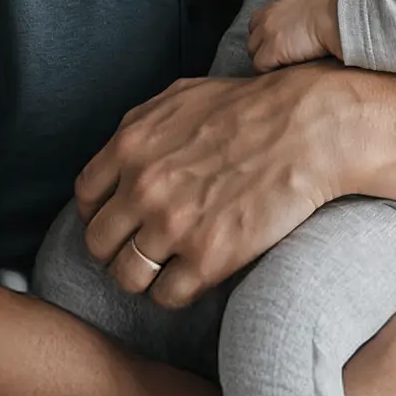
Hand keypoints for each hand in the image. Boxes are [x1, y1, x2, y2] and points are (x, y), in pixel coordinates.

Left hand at [74, 66, 337, 307]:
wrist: (310, 129)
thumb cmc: (251, 108)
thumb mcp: (180, 98)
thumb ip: (140, 128)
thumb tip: (120, 155)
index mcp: (130, 146)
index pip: (86, 199)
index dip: (102, 214)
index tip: (122, 220)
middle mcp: (143, 188)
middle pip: (98, 244)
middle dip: (117, 249)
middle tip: (143, 249)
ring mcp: (172, 226)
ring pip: (126, 277)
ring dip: (143, 277)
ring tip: (166, 269)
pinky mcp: (207, 258)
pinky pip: (166, 297)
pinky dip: (176, 292)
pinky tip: (195, 276)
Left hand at [247, 0, 341, 71]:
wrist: (335, 19)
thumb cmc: (332, 15)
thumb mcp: (308, 8)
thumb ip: (297, 17)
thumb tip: (301, 29)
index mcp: (276, 8)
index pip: (256, 24)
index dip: (263, 38)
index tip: (273, 47)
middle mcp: (266, 19)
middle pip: (252, 40)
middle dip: (262, 51)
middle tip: (277, 62)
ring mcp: (266, 35)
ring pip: (253, 54)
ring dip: (265, 63)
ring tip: (280, 70)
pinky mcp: (270, 51)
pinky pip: (260, 67)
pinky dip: (269, 72)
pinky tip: (282, 74)